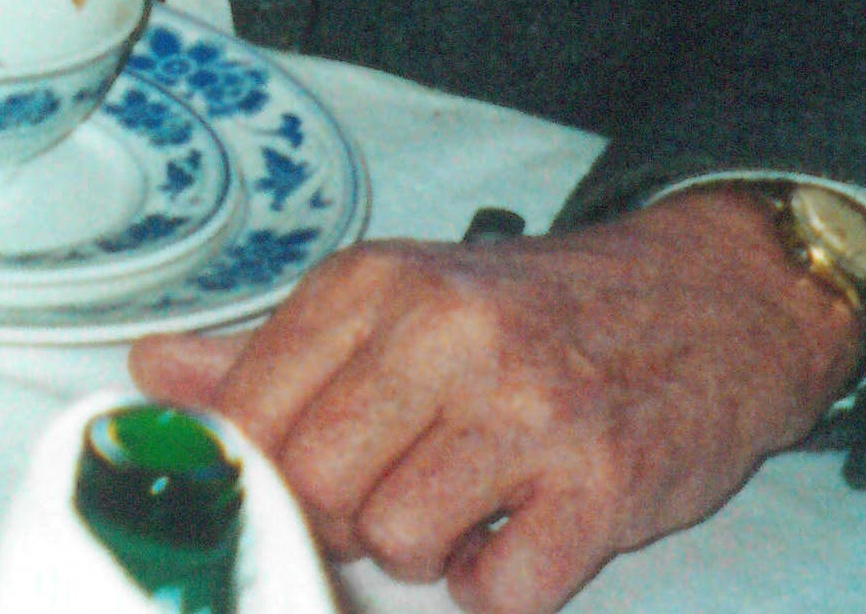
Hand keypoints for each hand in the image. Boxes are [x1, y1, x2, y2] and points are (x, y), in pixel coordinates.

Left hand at [125, 192, 858, 613]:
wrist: (715, 299)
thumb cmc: (537, 312)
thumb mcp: (398, 298)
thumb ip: (272, 349)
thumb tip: (150, 374)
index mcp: (375, 283)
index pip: (251, 414)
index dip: (268, 469)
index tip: (307, 474)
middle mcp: (446, 335)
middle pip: (316, 486)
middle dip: (341, 517)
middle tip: (394, 490)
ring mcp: (527, 411)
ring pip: (395, 542)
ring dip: (421, 552)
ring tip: (464, 504)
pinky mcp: (602, 486)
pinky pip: (497, 592)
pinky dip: (498, 585)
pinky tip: (521, 533)